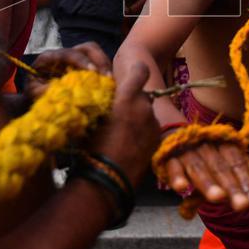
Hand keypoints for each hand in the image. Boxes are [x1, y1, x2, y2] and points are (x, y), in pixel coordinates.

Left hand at [26, 43, 111, 100]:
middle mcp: (64, 55)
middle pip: (87, 47)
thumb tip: (63, 91)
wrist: (33, 98)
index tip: (93, 71)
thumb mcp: (32, 94)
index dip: (81, 61)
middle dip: (99, 59)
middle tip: (107, 76)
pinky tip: (109, 84)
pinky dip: (105, 72)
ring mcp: (76, 60)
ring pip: (96, 54)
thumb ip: (44, 91)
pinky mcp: (84, 68)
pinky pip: (99, 65)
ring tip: (110, 81)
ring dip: (105, 65)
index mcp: (49, 57)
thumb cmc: (32, 94)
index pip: (68, 53)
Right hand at [86, 62, 158, 184]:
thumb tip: (108, 96)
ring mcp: (153, 125)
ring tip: (122, 133)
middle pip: (142, 95)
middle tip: (119, 112)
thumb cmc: (91, 146)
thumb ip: (105, 102)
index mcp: (127, 97)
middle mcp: (144, 107)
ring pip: (146, 113)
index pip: (141, 70)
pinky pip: (150, 129)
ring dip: (138, 117)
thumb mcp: (92, 117)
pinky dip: (142, 132)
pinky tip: (129, 144)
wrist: (106, 179)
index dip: (137, 69)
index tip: (132, 72)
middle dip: (133, 100)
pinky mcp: (157, 141)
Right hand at [163, 138, 248, 211]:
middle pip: (220, 168)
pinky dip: (176, 176)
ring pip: (198, 167)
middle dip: (232, 187)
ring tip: (219, 198)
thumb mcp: (225, 156)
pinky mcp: (168, 156)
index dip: (247, 182)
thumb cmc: (206, 152)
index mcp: (222, 144)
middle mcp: (206, 145)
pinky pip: (172, 166)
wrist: (174, 133)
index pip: (237, 163)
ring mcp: (186, 150)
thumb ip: (242, 167)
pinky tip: (182, 189)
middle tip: (242, 206)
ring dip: (208, 183)